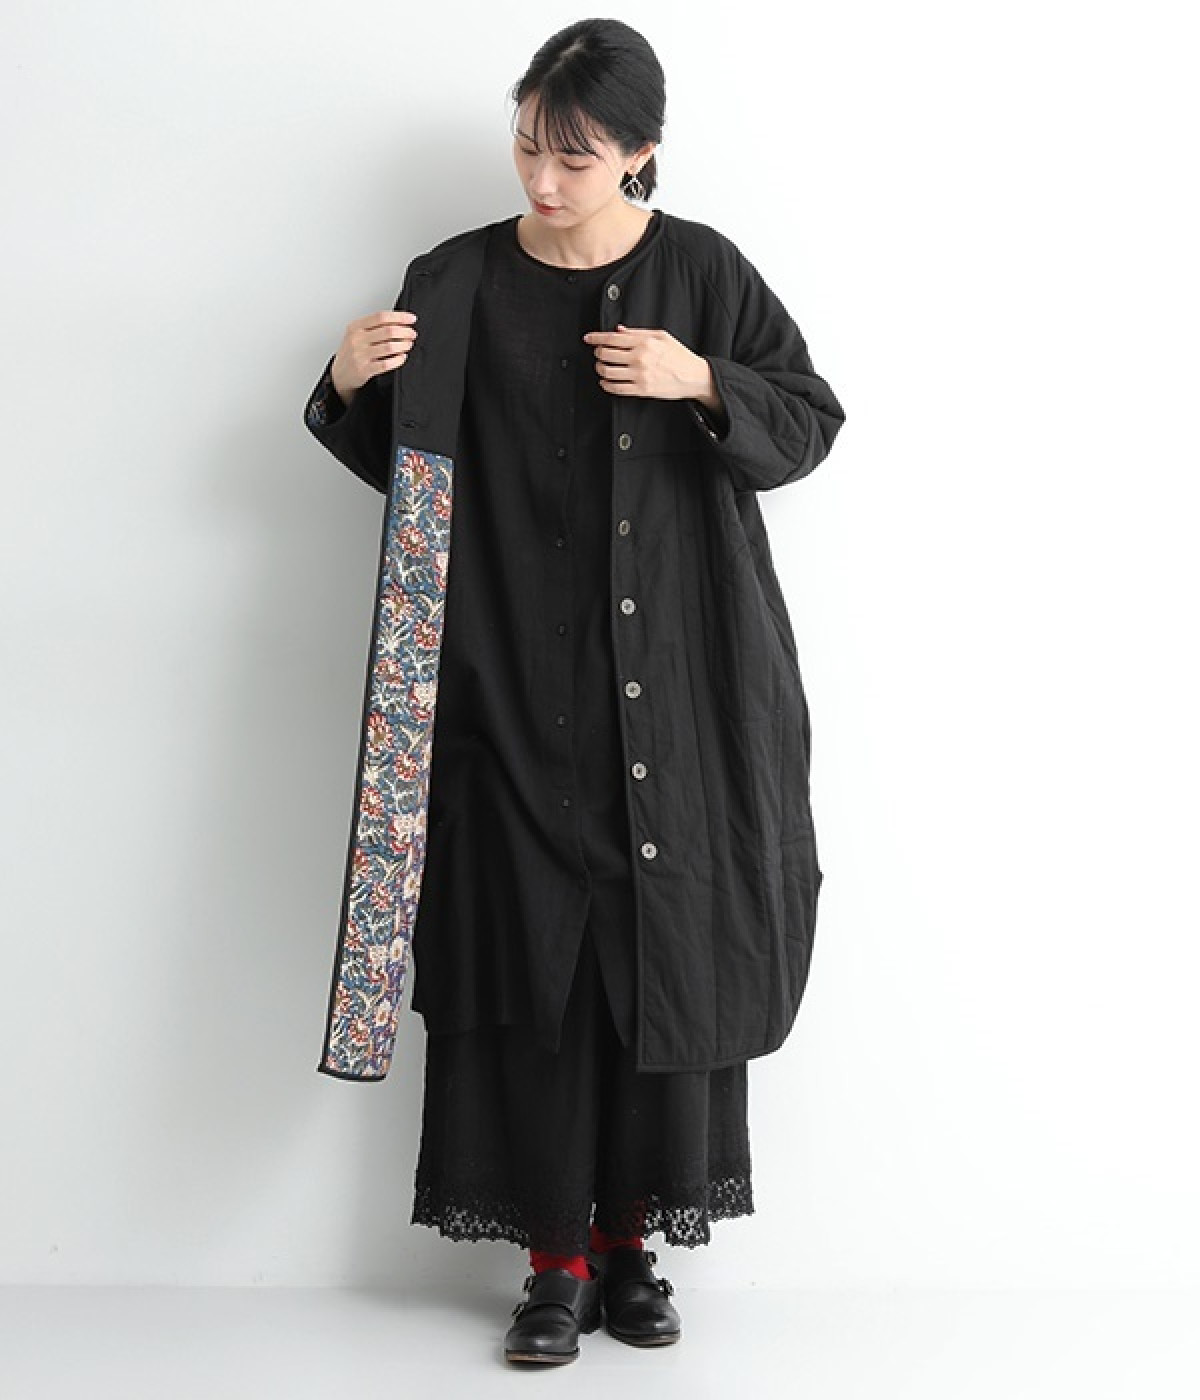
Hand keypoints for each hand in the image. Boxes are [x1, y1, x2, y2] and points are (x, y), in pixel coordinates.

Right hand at [330, 310, 418, 401]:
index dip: (399, 317)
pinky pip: (387, 363)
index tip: (411, 318)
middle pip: (388, 331)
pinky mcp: (365, 370)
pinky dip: (398, 360)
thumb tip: (399, 321)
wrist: (339, 374)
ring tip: (408, 344)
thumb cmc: (351, 352)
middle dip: (405, 331)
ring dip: (404, 345)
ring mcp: (360, 355)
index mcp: (355, 327)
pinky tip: (402, 357)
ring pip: (390, 347)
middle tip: (412, 333)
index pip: (381, 317)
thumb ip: (373, 327)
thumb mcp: (356, 335)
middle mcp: (357, 339)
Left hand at [582, 323, 712, 402]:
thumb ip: (638, 333)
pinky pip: (616, 388)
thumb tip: (619, 331)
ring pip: (608, 372)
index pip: (612, 338)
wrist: (694, 377)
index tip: (588, 338)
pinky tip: (606, 382)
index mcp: (644, 342)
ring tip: (601, 367)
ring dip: (600, 369)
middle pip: (606, 354)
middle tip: (598, 353)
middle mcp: (640, 358)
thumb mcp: (661, 336)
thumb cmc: (679, 356)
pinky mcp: (641, 390)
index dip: (596, 338)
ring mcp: (640, 375)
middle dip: (598, 353)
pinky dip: (606, 385)